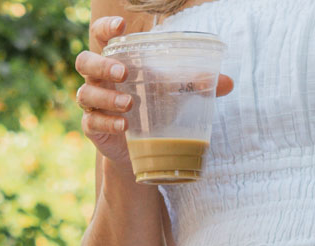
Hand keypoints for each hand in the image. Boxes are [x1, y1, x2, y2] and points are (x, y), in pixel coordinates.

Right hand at [76, 17, 233, 166]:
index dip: (106, 28)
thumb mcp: (173, 94)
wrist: (141, 149)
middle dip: (102, 65)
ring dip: (107, 98)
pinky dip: (108, 123)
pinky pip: (92, 122)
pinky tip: (124, 126)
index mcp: (114, 61)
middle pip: (85, 62)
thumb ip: (195, 85)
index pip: (100, 36)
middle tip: (124, 73)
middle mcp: (98, 79)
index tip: (121, 27)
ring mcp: (93, 104)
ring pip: (86, 94)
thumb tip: (228, 83)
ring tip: (129, 105)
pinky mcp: (93, 128)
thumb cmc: (153, 110)